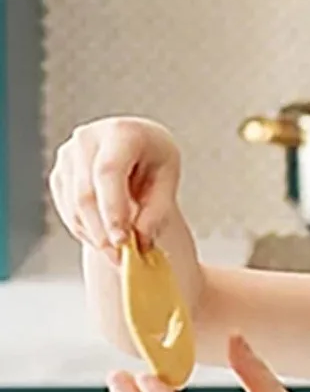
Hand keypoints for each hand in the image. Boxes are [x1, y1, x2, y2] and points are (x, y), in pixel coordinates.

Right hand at [49, 117, 182, 262]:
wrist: (135, 144)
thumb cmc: (154, 156)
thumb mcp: (168, 177)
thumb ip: (157, 210)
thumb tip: (140, 241)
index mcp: (120, 133)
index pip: (108, 172)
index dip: (113, 208)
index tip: (123, 240)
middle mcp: (87, 140)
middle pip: (86, 194)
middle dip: (103, 231)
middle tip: (121, 258)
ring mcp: (68, 157)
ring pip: (74, 206)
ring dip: (94, 235)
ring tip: (118, 254)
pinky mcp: (59, 174)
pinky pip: (68, 210)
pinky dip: (86, 230)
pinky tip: (104, 239)